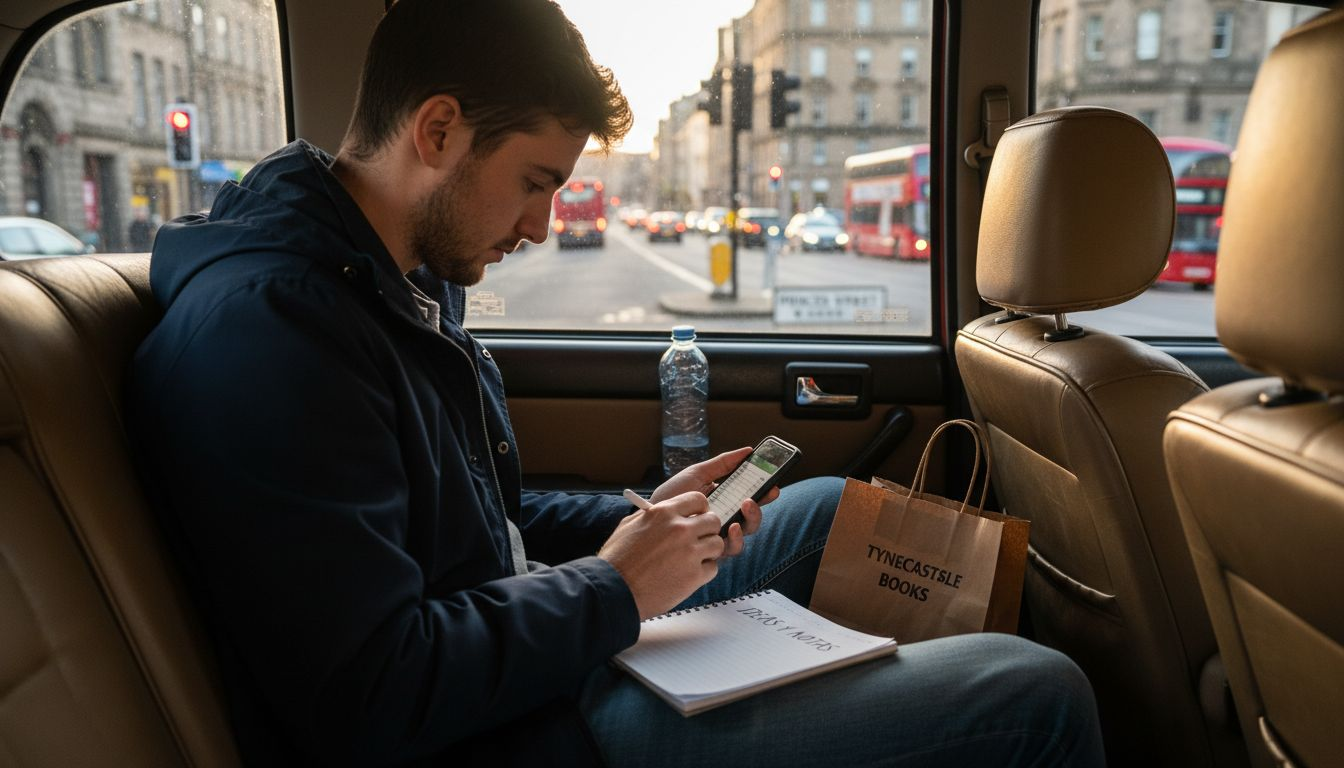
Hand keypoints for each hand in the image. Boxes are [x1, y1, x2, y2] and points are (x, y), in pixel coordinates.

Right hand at [598, 491, 724, 619]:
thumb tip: (666, 511)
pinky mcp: (694, 576)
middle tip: (699, 539)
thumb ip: (652, 516)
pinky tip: (687, 575)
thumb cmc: (617, 560)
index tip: (698, 517)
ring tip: (693, 559)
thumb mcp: (629, 525)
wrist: (614, 591)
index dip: (700, 509)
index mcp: (663, 512)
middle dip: (708, 530)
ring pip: (718, 544)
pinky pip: (713, 568)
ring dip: (708, 551)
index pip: (698, 499)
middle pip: (713, 521)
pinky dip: (703, 572)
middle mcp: (680, 529)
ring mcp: (689, 552)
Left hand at [651, 447, 777, 556]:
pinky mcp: (711, 550)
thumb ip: (722, 463)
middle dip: (760, 507)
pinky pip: (731, 548)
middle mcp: (724, 518)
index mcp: (724, 500)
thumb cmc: (671, 495)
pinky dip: (736, 538)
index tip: (773, 484)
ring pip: (746, 532)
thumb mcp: (697, 474)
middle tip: (758, 495)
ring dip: (751, 519)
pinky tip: (730, 526)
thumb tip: (748, 450)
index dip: (764, 492)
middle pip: (752, 516)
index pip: (750, 496)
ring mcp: (718, 535)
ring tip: (745, 506)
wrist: (649, 517)